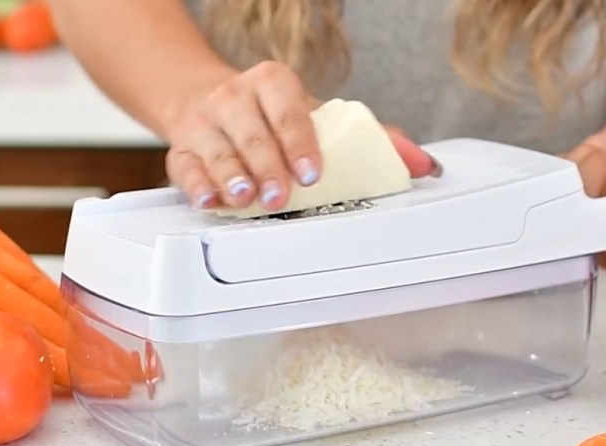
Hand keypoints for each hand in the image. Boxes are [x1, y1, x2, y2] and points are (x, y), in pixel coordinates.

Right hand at [163, 60, 435, 210]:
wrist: (208, 100)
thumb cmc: (271, 114)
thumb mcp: (316, 116)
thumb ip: (369, 140)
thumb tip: (423, 164)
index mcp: (272, 83)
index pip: (288, 108)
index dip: (300, 141)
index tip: (313, 171)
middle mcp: (235, 98)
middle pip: (250, 132)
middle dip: (268, 165)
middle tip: (282, 194)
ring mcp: (204, 123)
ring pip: (216, 150)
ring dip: (232, 177)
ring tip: (247, 198)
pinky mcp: (181, 149)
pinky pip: (185, 168)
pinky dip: (197, 186)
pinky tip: (211, 201)